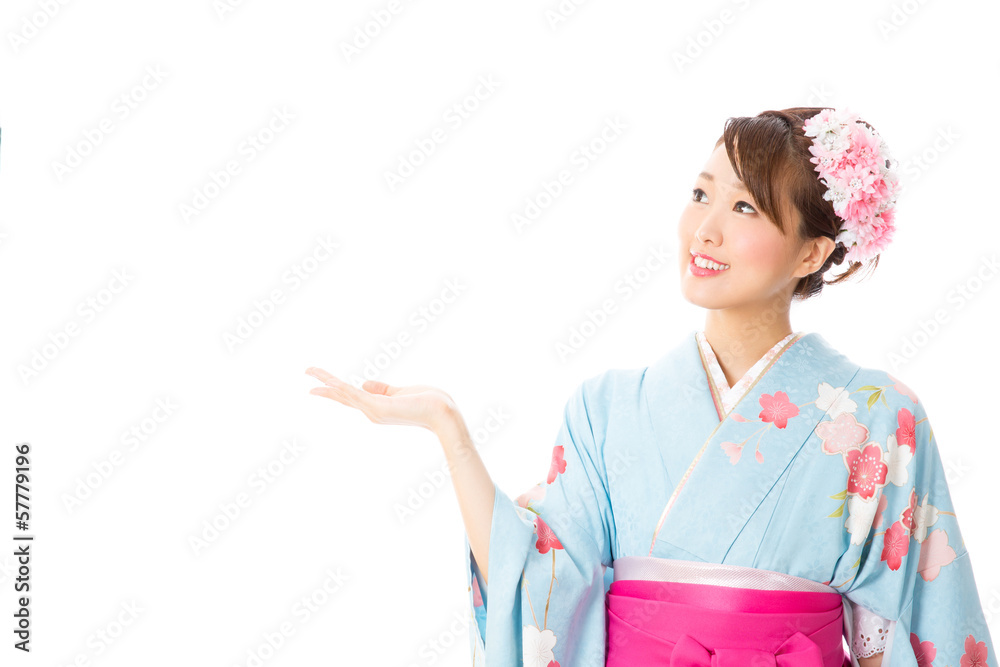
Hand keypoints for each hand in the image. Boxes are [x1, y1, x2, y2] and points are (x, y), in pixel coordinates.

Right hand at [305, 367, 457, 433]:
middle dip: (324, 384)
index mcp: (377, 408)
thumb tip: (364, 384)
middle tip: (307, 372)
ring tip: (310, 370)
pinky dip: (340, 387)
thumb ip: (382, 388)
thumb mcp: (401, 392)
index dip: (334, 389)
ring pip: (345, 393)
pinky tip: (328, 381)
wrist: (443, 413)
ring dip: (327, 381)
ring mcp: (374, 411)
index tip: (320, 382)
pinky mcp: (379, 407)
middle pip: (343, 396)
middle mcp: (372, 412)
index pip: (351, 397)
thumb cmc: (428, 403)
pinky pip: (354, 394)